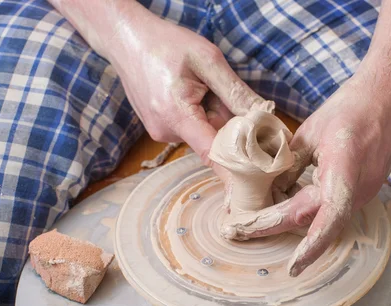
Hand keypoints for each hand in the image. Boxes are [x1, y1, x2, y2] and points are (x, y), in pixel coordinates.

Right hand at [51, 0, 272, 176]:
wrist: (126, 38)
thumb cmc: (165, 44)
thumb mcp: (208, 59)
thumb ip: (235, 91)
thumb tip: (265, 116)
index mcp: (176, 115)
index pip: (213, 154)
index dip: (237, 167)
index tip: (255, 181)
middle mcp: (166, 132)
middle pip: (212, 142)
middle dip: (229, 125)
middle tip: (230, 96)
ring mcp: (161, 132)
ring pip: (203, 133)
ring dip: (213, 116)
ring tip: (201, 86)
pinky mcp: (161, 128)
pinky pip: (191, 128)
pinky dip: (201, 114)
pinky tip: (192, 91)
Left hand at [225, 75, 390, 276]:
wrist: (389, 99)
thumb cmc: (351, 108)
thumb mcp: (310, 132)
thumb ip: (289, 164)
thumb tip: (271, 191)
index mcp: (345, 169)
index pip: (326, 216)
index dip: (310, 246)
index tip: (291, 266)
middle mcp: (359, 189)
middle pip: (314, 221)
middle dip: (275, 227)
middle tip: (238, 230)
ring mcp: (364, 193)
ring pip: (321, 218)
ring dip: (288, 220)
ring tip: (253, 219)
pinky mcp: (362, 191)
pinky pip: (330, 209)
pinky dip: (304, 211)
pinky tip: (281, 203)